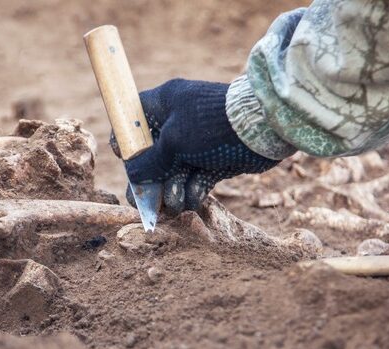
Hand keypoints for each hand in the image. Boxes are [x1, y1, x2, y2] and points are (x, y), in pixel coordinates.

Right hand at [110, 78, 279, 213]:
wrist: (263, 130)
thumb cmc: (212, 125)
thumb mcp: (173, 142)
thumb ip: (149, 161)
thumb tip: (132, 175)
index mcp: (164, 104)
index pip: (133, 121)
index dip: (125, 142)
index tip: (126, 161)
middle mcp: (176, 122)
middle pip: (151, 156)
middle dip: (149, 181)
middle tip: (145, 203)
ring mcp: (195, 143)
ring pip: (172, 173)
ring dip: (172, 191)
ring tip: (176, 202)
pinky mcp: (212, 161)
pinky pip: (193, 180)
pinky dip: (192, 192)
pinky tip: (194, 198)